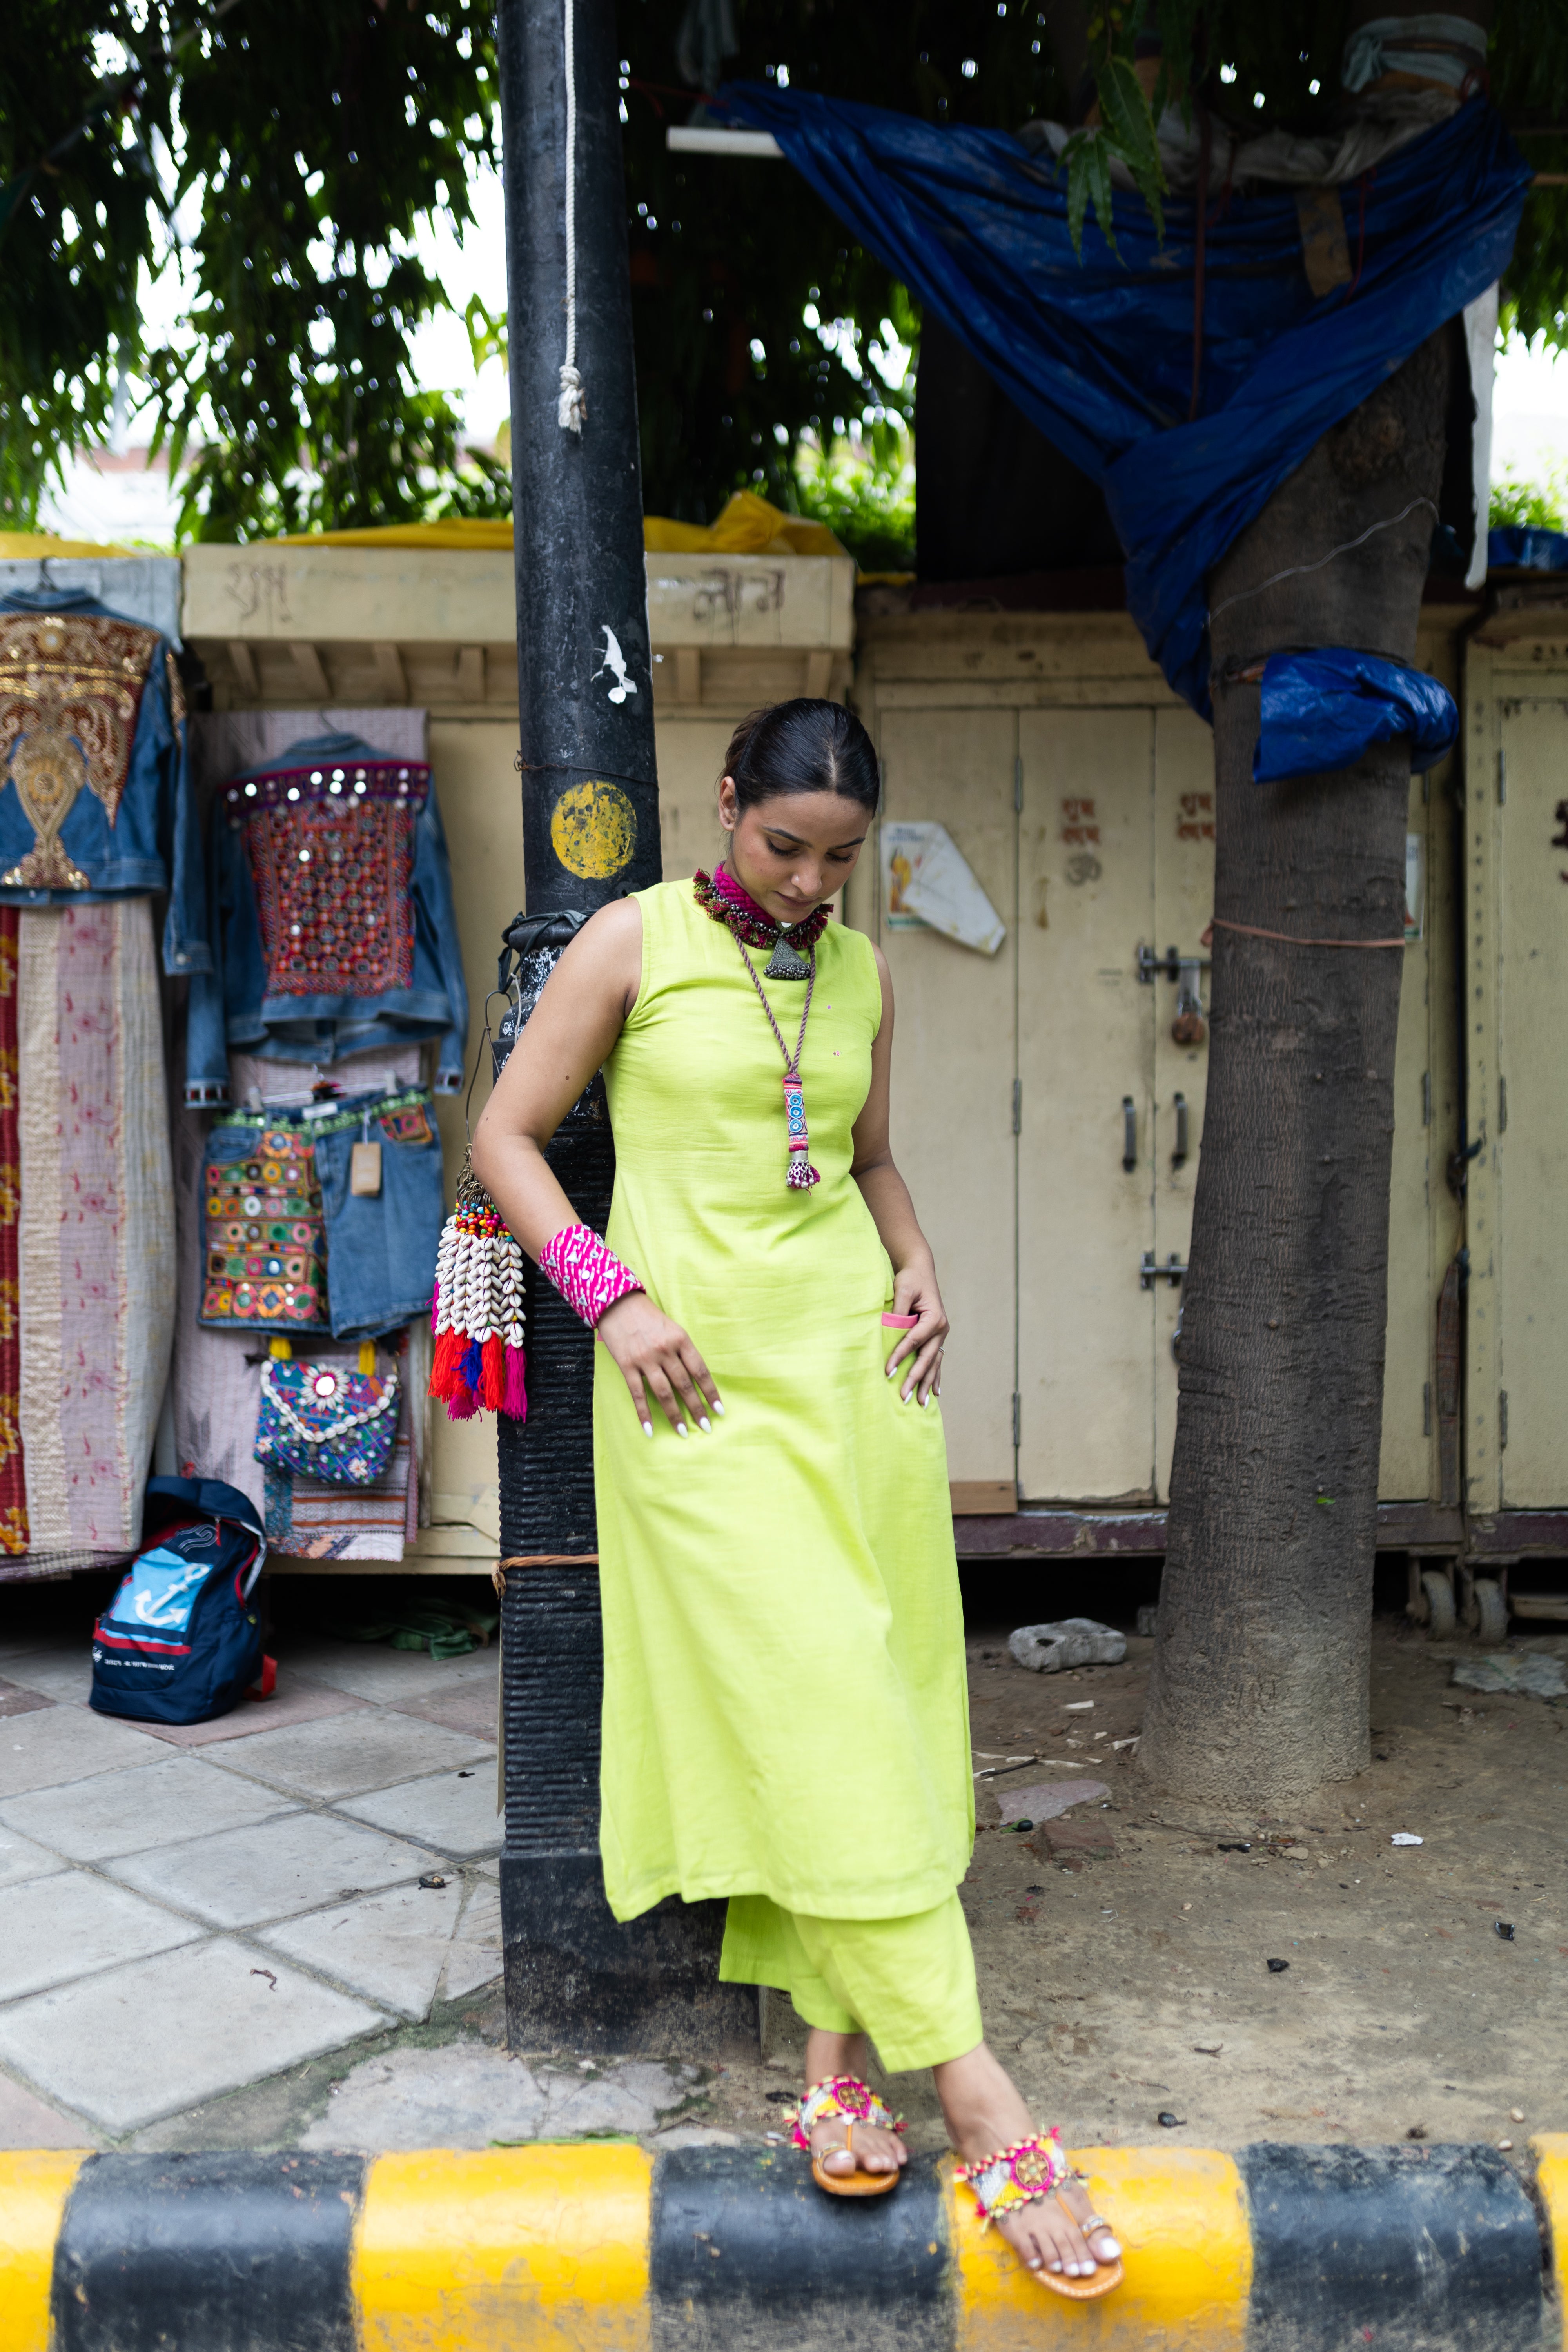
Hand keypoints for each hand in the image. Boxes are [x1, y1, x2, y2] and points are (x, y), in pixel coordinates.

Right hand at [596, 1292, 721, 1436]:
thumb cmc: (648, 1317)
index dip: (710, 1392)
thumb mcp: (672, 1328)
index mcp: (680, 1339)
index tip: (719, 1410)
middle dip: (696, 1408)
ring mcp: (645, 1358)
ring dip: (675, 1415)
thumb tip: (695, 1378)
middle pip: (684, 1385)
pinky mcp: (627, 1365)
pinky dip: (644, 1413)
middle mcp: (665, 1350)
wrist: (617, 1303)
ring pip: (663, 1393)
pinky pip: (637, 1394)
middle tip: (706, 1427)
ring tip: (683, 1432)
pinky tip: (649, 1429)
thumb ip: (683, 1351)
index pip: (700, 1371)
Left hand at [885, 1254, 947, 1406]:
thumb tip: (888, 1330)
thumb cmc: (910, 1279)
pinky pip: (936, 1360)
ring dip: (926, 1384)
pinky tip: (934, 1392)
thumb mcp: (902, 1290)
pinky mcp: (936, 1337)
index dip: (900, 1356)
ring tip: (921, 1403)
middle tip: (903, 1397)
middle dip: (915, 1379)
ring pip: (934, 1363)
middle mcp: (941, 1329)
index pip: (914, 1341)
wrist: (920, 1270)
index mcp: (934, 1318)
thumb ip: (898, 1310)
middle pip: (926, 1358)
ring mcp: (941, 1335)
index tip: (887, 1371)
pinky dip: (935, 1376)